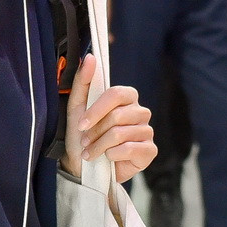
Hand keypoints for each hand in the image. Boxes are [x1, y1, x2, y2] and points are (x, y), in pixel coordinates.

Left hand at [63, 54, 155, 183]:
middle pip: (118, 116)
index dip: (97, 109)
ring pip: (122, 133)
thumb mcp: (77, 108)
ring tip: (91, 153)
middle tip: (85, 142)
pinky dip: (114, 155)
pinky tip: (109, 159)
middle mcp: (140, 112)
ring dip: (100, 146)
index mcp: (126, 99)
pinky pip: (131, 148)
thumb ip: (83, 81)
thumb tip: (90, 57)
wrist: (84, 170)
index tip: (81, 124)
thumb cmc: (82, 137)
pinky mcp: (150, 150)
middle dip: (96, 132)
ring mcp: (147, 131)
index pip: (117, 94)